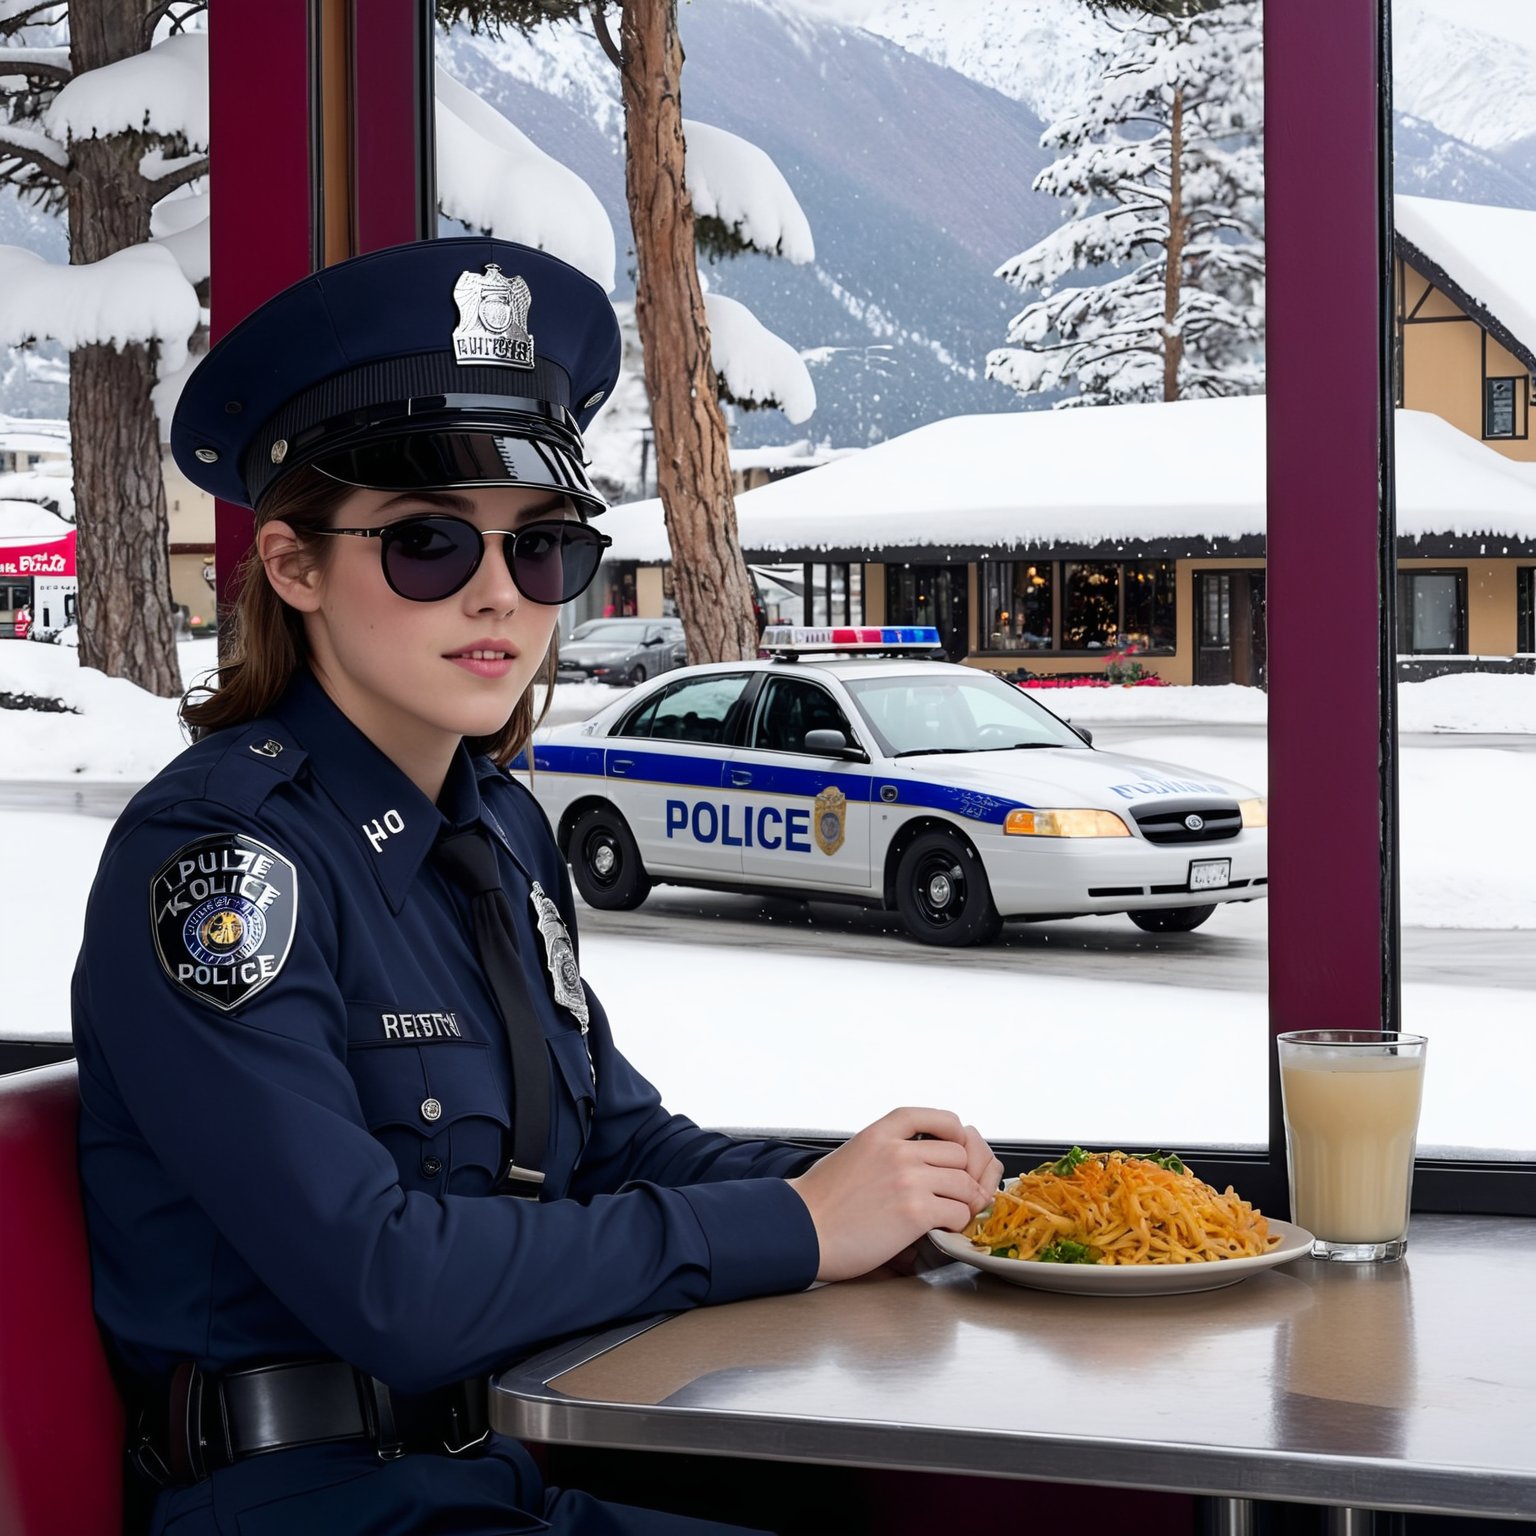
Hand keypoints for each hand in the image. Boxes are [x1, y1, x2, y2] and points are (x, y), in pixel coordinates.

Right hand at [787, 1107, 1002, 1283]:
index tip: (955, 1150)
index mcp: (880, 1133)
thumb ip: (885, 1150)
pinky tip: (938, 1229)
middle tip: (953, 1194)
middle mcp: (897, 1151)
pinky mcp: (914, 1212)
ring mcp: (908, 1180)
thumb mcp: (853, 1154)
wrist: (800, 1229)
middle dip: (960, 1176)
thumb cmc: (820, 1201)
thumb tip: (916, 1158)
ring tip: (946, 1215)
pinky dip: (955, 1224)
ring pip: (964, 1183)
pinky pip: (958, 1212)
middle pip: (958, 1154)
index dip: (955, 1134)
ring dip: (961, 1202)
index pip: (937, 1117)